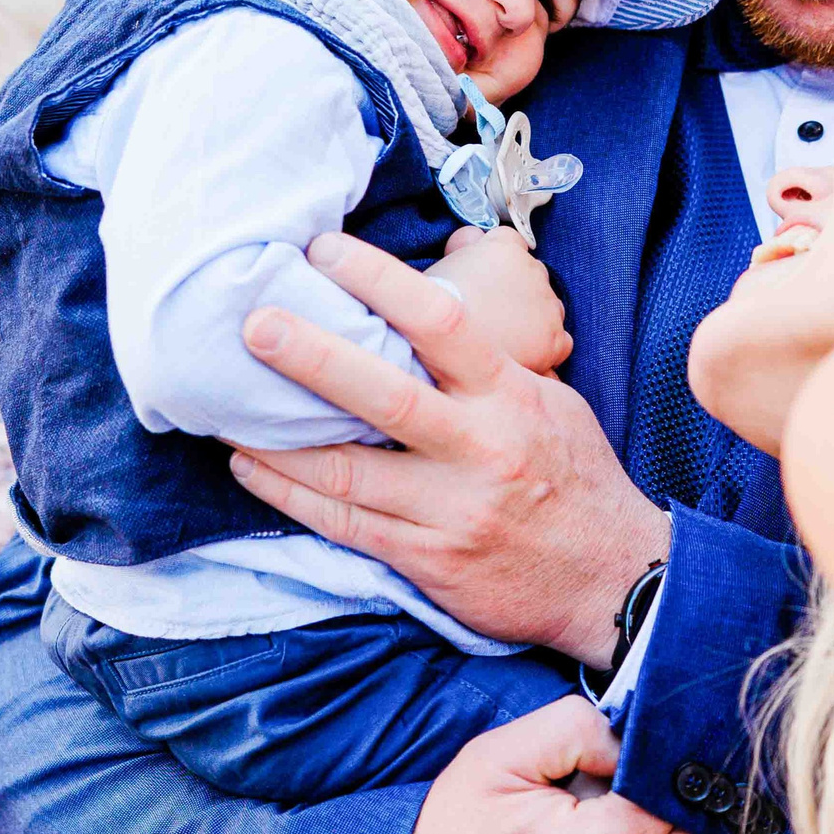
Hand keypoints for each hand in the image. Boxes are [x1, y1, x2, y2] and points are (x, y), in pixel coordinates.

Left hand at [233, 233, 668, 663]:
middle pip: (382, 396)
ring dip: (276, 439)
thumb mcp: (550, 403)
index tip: (326, 253)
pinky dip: (288, 495)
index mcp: (509, 397)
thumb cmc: (574, 478)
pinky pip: (342, 523)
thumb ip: (485, 367)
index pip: (440, 324)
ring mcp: (449, 511)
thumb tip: (420, 311)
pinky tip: (251, 468)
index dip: (380, 280)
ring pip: (344, 470)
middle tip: (254, 326)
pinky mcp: (425, 560)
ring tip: (223, 408)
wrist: (610, 580)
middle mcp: (478, 450)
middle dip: (311, 357)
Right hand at [428, 225, 570, 375]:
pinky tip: (522, 355)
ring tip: (504, 337)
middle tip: (490, 312)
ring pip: (549, 309)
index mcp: (506, 247)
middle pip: (533, 276)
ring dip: (533, 318)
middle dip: (516, 291)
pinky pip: (560, 342)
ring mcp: (548, 306)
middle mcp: (534, 271)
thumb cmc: (434, 303)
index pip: (511, 244)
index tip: (485, 278)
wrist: (443, 342)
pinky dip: (545, 349)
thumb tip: (473, 237)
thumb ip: (464, 246)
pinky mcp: (554, 339)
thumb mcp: (442, 263)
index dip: (497, 262)